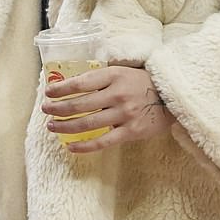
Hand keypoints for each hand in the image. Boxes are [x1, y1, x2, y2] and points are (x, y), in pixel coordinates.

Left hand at [42, 65, 175, 153]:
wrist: (172, 97)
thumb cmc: (143, 83)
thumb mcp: (123, 72)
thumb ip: (102, 78)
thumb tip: (73, 85)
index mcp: (114, 75)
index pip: (81, 83)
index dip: (62, 88)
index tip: (49, 92)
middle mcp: (117, 94)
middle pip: (80, 104)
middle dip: (58, 108)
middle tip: (46, 110)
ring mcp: (124, 114)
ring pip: (87, 123)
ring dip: (65, 126)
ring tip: (52, 126)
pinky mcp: (131, 132)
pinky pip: (103, 142)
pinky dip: (84, 146)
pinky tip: (70, 147)